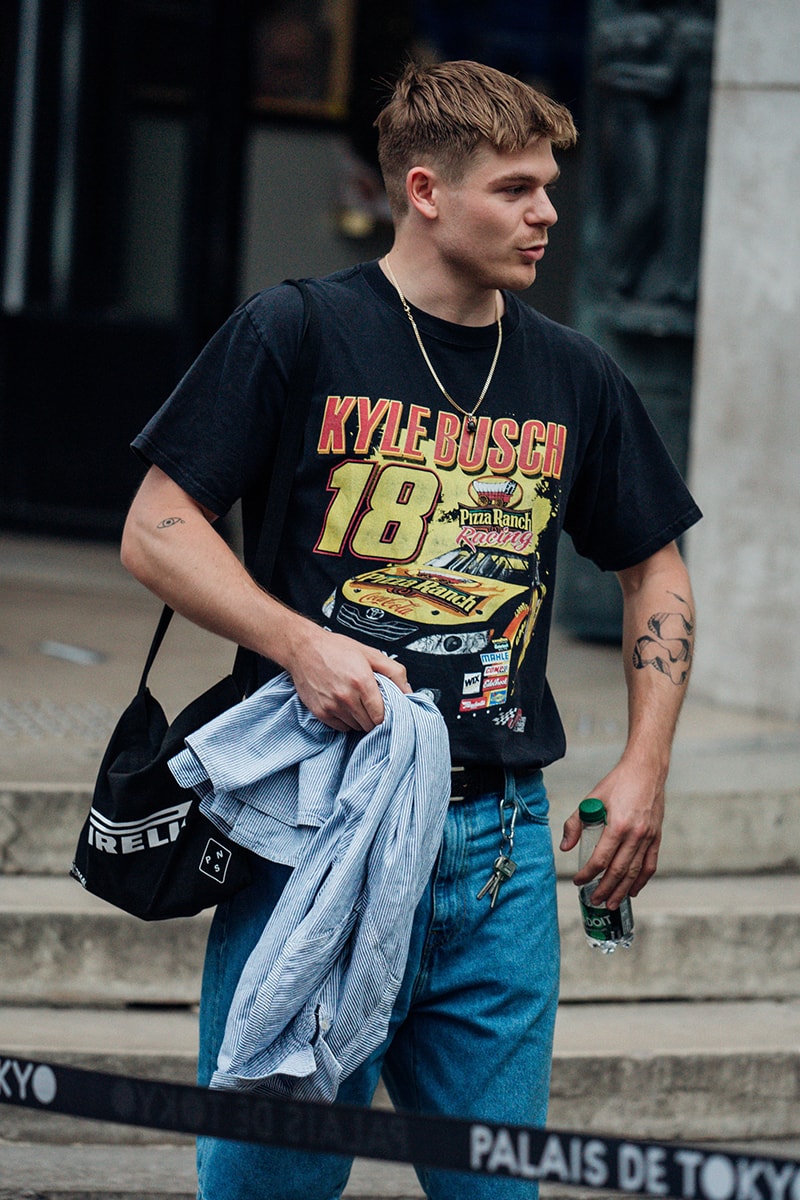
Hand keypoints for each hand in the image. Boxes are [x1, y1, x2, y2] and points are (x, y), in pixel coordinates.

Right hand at [284, 624, 410, 732]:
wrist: (303, 648)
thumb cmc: (335, 649)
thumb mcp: (370, 653)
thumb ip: (394, 672)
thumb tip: (408, 691)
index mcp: (362, 681)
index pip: (381, 715)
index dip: (386, 714)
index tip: (385, 709)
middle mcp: (346, 696)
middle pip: (370, 724)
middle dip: (374, 716)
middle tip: (371, 704)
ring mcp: (332, 706)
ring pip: (356, 727)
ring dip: (359, 719)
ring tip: (356, 702)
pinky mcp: (320, 712)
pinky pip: (340, 727)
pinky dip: (345, 720)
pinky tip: (344, 705)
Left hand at [559, 758, 664, 909]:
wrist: (646, 770)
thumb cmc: (618, 783)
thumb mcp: (592, 799)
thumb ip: (576, 823)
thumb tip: (566, 847)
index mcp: (618, 825)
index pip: (601, 859)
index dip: (588, 874)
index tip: (578, 881)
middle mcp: (636, 834)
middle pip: (619, 870)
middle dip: (605, 889)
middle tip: (594, 900)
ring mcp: (649, 837)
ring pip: (635, 871)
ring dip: (622, 890)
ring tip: (611, 903)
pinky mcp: (657, 837)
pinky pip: (650, 864)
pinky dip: (642, 880)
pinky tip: (633, 890)